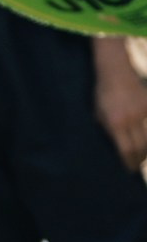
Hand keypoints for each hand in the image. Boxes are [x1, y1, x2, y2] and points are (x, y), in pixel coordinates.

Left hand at [95, 51, 146, 170]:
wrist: (115, 71)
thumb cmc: (102, 94)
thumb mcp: (98, 115)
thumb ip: (107, 130)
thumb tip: (115, 146)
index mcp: (115, 123)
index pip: (125, 150)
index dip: (128, 162)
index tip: (128, 170)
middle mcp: (130, 119)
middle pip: (140, 146)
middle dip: (139, 158)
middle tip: (136, 165)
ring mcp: (142, 111)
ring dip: (146, 148)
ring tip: (142, 156)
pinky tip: (145, 140)